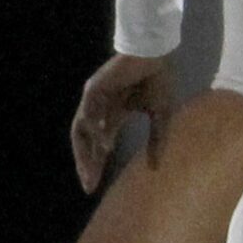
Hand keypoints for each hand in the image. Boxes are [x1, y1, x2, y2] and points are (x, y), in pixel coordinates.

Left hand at [70, 52, 176, 192]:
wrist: (158, 54)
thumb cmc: (160, 80)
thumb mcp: (161, 116)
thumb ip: (156, 140)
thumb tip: (156, 167)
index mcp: (114, 114)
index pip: (100, 145)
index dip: (96, 165)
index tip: (94, 188)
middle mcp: (100, 109)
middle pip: (86, 142)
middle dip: (86, 164)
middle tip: (89, 186)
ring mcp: (95, 99)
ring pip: (81, 130)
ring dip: (85, 151)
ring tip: (93, 170)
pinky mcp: (94, 88)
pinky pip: (88, 112)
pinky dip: (94, 128)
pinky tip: (104, 144)